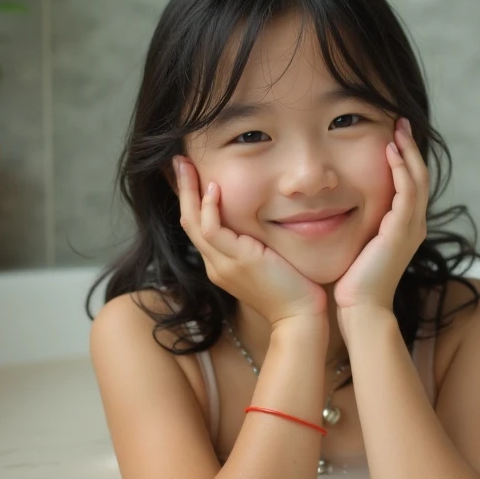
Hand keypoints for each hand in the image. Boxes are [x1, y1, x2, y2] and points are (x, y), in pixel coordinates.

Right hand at [174, 157, 328, 327]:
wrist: (300, 316)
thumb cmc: (294, 290)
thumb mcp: (270, 261)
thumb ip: (259, 244)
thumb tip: (265, 220)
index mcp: (221, 265)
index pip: (199, 228)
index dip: (192, 200)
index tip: (192, 175)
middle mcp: (216, 264)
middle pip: (188, 221)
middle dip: (182, 189)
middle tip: (179, 161)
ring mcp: (223, 264)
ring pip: (193, 223)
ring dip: (189, 191)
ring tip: (187, 164)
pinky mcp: (236, 261)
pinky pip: (212, 230)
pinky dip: (210, 208)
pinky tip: (214, 188)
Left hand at [333, 118, 428, 315]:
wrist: (361, 309)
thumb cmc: (352, 283)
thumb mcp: (357, 245)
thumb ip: (357, 226)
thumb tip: (338, 208)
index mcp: (405, 227)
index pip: (411, 184)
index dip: (405, 158)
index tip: (392, 136)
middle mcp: (414, 224)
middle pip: (420, 175)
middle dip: (410, 146)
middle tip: (399, 121)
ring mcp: (411, 227)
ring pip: (418, 179)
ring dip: (408, 151)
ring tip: (397, 128)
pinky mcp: (401, 230)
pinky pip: (406, 191)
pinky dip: (400, 169)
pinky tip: (389, 152)